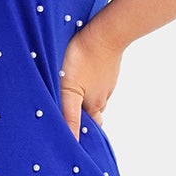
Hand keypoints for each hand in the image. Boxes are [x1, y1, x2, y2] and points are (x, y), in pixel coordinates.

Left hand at [59, 24, 124, 141]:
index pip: (89, 128)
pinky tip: (82, 76)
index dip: (81, 132)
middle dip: (82, 116)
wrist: (106, 32)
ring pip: (95, 96)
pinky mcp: (108, 68)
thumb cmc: (83, 60)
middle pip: (92, 113)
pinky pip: (98, 80)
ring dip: (85, 98)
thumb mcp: (69, 91)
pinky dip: (90, 83)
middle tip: (66, 114)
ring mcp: (107, 82)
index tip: (71, 134)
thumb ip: (69, 116)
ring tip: (70, 94)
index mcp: (94, 106)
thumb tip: (72, 142)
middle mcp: (103, 97)